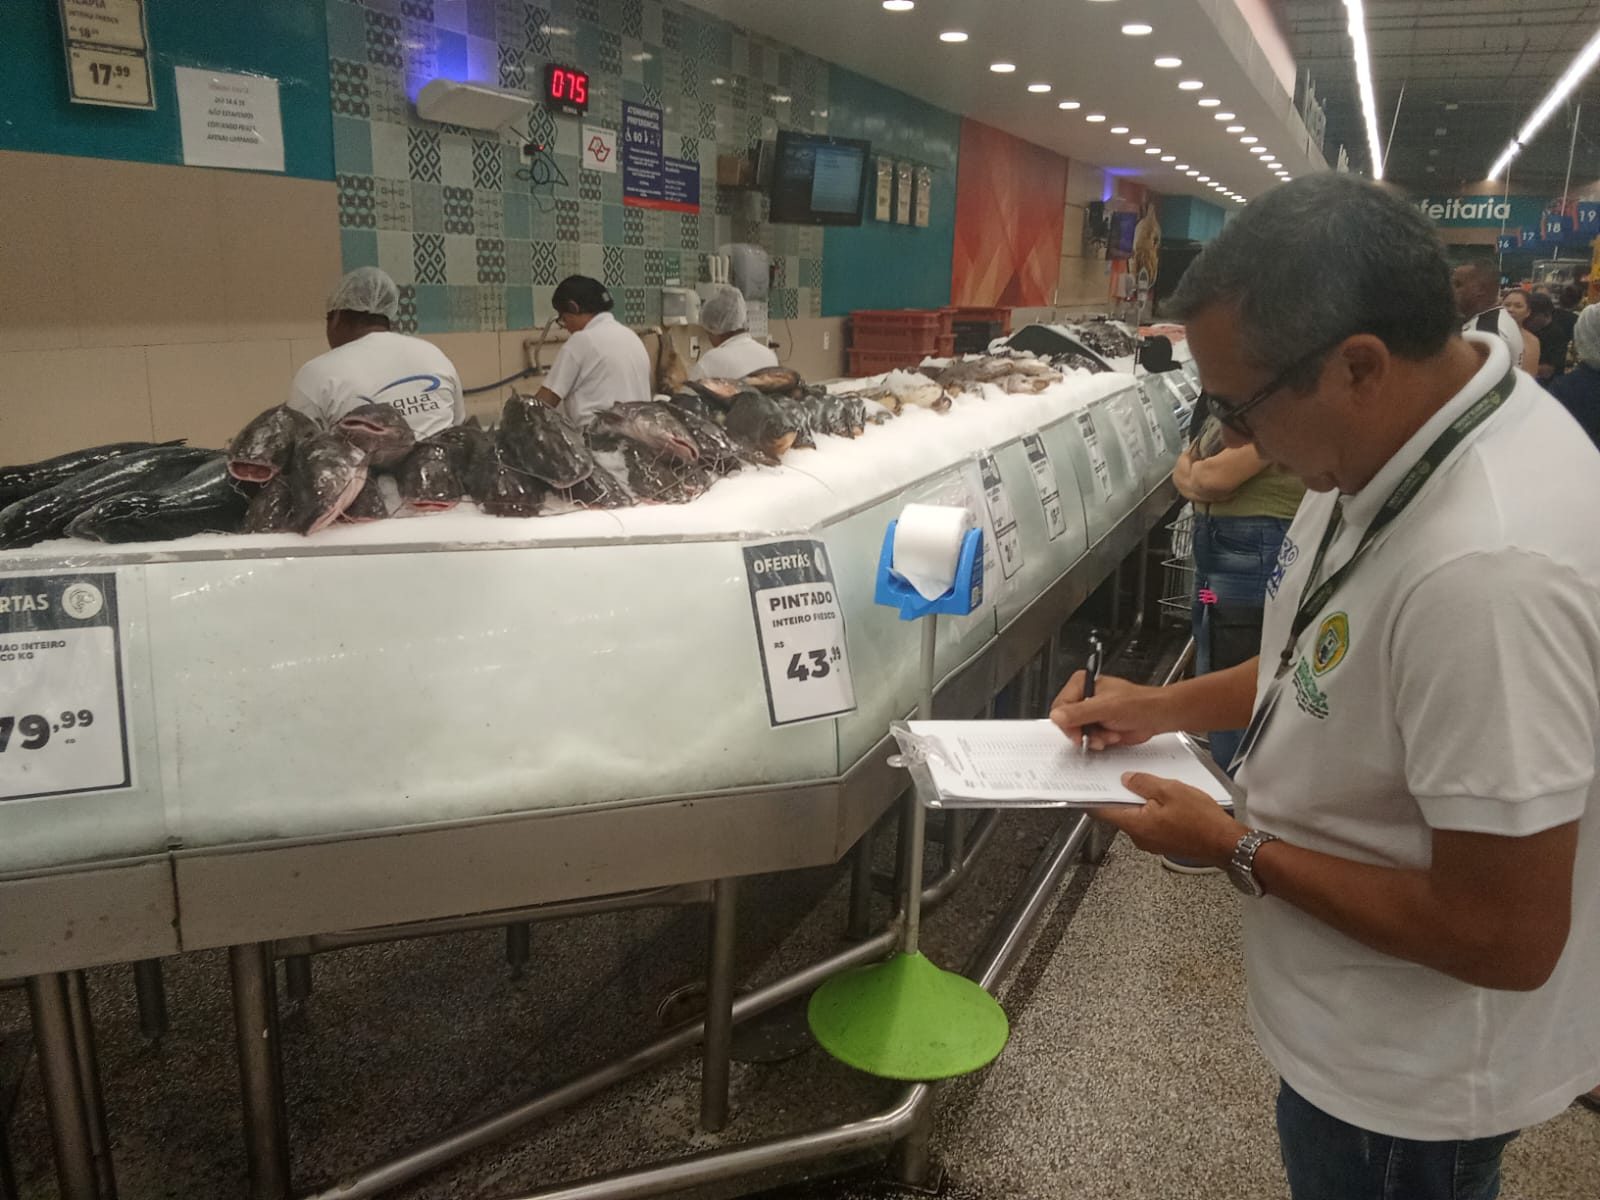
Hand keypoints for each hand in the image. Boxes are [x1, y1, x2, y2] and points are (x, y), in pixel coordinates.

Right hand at [1050, 671, 1173, 750]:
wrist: (1157, 716)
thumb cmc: (1140, 703)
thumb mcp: (1107, 707)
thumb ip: (1081, 712)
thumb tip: (1058, 716)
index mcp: (1081, 684)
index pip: (1060, 707)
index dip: (1068, 723)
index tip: (1079, 732)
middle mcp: (1084, 697)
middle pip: (1067, 721)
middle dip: (1084, 732)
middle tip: (1097, 735)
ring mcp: (1090, 712)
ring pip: (1077, 732)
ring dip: (1094, 738)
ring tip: (1109, 734)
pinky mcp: (1097, 725)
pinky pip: (1088, 738)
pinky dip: (1099, 741)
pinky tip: (1111, 736)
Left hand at [1093, 772, 1244, 864]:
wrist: (1226, 843)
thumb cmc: (1201, 820)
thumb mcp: (1170, 791)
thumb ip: (1143, 783)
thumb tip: (1126, 779)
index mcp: (1135, 824)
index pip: (1101, 811)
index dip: (1093, 795)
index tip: (1089, 783)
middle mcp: (1139, 837)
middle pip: (1119, 813)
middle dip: (1120, 794)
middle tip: (1123, 775)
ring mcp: (1151, 842)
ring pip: (1136, 817)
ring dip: (1139, 801)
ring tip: (1149, 784)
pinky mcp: (1164, 842)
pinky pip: (1150, 823)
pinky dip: (1151, 810)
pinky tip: (1163, 799)